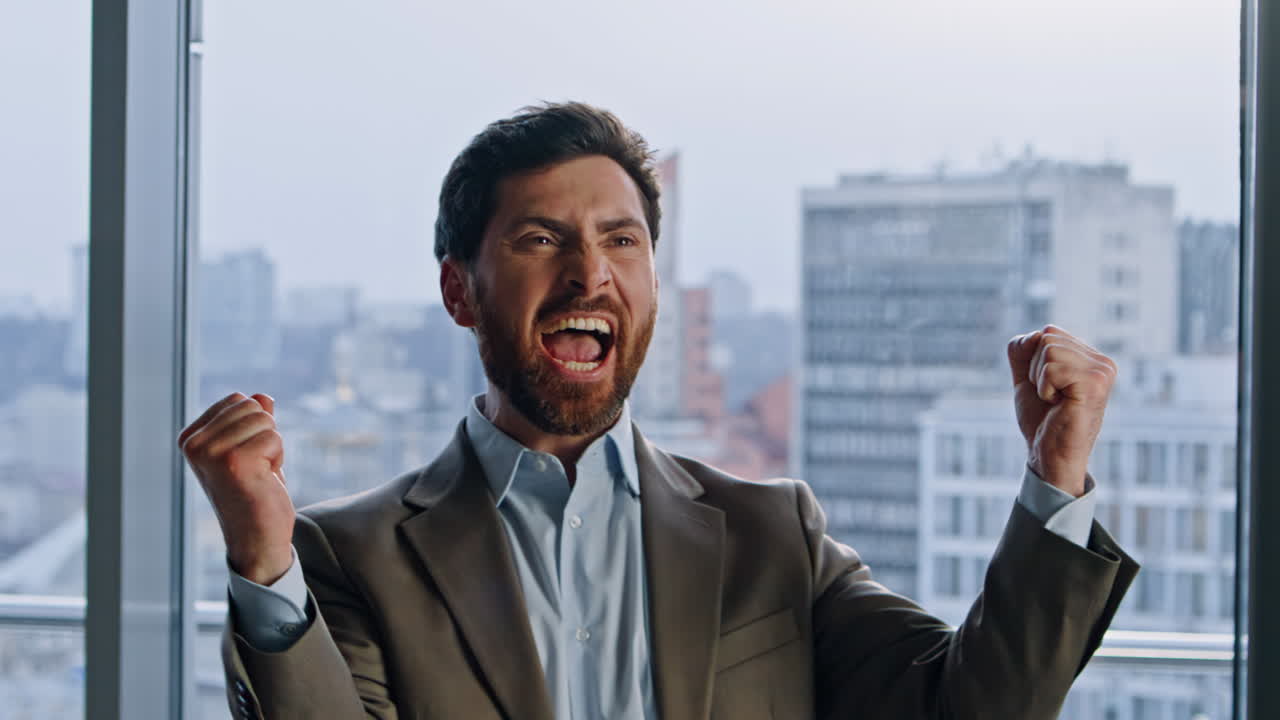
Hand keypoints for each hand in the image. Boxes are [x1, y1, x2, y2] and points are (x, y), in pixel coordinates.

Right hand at [178, 391, 294, 584]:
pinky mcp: (235, 462)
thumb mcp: (250, 449)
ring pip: (265, 420)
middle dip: (264, 434)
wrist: (257, 536)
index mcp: (190, 438)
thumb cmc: (254, 492)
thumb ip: (252, 422)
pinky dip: (277, 459)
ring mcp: (212, 453)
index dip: (253, 427)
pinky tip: (263, 480)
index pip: (238, 400)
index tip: (245, 457)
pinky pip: (274, 437)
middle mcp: (194, 444)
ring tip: (258, 473)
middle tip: (255, 467)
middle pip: (252, 406)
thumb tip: (261, 396)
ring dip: (272, 447)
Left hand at [1006, 326, 1116, 496]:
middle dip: (1035, 369)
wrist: (1049, 454)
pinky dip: (1045, 388)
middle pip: (1047, 337)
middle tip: (1051, 397)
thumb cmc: (1041, 419)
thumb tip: (1034, 334)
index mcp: (1090, 357)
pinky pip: (1051, 368)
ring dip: (1040, 380)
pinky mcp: (1095, 384)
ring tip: (1056, 401)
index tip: (1047, 387)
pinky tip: (1059, 405)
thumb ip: (1024, 350)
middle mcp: (1102, 361)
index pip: (1048, 332)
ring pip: (1048, 349)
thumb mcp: (1026, 377)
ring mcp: (1102, 372)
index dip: (1033, 361)